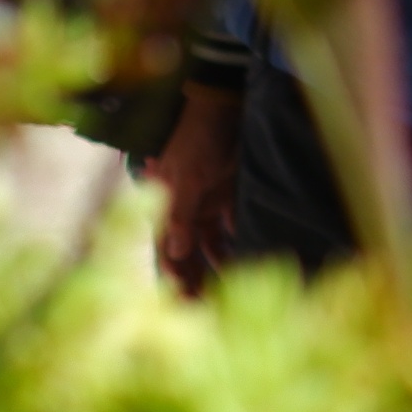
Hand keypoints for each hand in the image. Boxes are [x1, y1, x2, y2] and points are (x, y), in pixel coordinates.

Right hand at [146, 81, 241, 292]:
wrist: (223, 102)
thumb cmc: (199, 137)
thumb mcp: (187, 174)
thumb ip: (180, 214)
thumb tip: (173, 252)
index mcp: (166, 206)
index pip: (165, 250)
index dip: (172, 276)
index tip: (183, 302)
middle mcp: (183, 210)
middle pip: (186, 253)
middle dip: (194, 279)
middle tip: (207, 308)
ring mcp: (205, 204)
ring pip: (208, 245)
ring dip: (217, 266)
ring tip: (228, 292)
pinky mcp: (227, 195)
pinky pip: (230, 227)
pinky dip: (236, 243)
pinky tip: (246, 260)